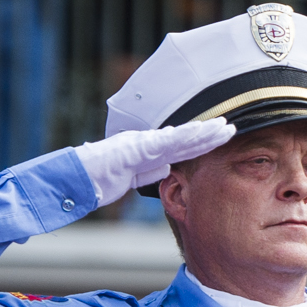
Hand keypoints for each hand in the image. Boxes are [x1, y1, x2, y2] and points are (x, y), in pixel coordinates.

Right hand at [73, 117, 235, 206]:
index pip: (180, 146)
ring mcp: (140, 144)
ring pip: (178, 137)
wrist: (75, 179)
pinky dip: (182, 137)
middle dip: (209, 134)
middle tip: (230, 127)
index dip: (202, 141)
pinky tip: (199, 133)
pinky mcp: (134, 149)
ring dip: (202, 133)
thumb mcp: (131, 177)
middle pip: (184, 139)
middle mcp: (146, 143)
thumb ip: (148, 171)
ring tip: (223, 128)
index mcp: (146, 150)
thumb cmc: (98, 179)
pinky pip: (162, 143)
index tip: (221, 137)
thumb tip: (167, 167)